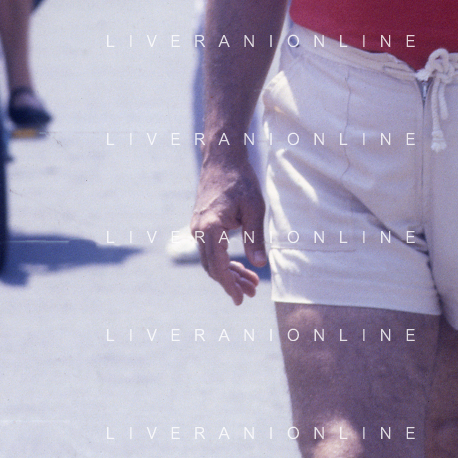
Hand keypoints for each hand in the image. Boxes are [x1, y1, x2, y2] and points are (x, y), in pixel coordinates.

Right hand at [191, 157, 266, 305]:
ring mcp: (197, 227)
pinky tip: (240, 266)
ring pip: (210, 260)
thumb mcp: (254, 208)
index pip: (218, 265)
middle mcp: (198, 229)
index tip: (240, 298)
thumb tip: (260, 265)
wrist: (222, 158)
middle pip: (212, 267)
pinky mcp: (201, 224)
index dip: (229, 284)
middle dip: (231, 283)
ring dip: (229, 273)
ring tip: (250, 284)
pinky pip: (210, 250)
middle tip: (250, 294)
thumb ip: (255, 238)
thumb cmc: (240, 180)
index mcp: (210, 227)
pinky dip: (224, 260)